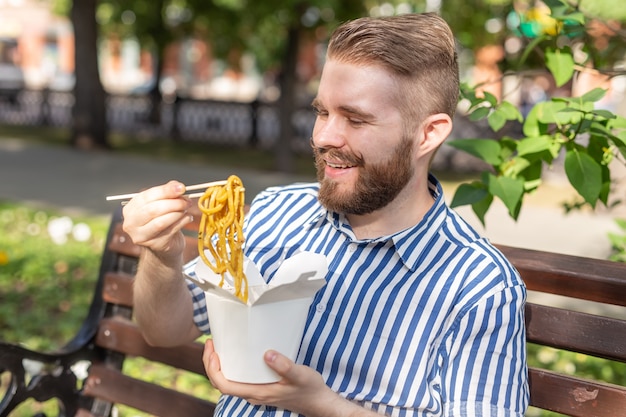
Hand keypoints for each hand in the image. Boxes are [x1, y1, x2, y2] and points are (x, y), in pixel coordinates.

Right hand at [122, 180, 193, 262]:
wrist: (164, 244)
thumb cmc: (161, 221)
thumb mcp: (161, 204)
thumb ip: (167, 193)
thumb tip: (177, 186)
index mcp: (131, 209)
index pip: (147, 196)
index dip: (166, 191)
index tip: (181, 188)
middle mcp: (131, 223)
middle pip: (153, 210)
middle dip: (173, 203)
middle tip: (186, 201)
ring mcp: (141, 236)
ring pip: (161, 222)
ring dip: (178, 213)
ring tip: (186, 210)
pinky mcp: (155, 245)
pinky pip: (171, 230)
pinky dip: (182, 222)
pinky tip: (187, 218)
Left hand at [203, 340, 380, 416]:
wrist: (318, 402)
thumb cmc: (309, 389)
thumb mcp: (300, 375)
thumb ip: (284, 365)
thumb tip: (267, 354)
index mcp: (257, 392)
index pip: (224, 385)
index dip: (213, 369)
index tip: (213, 350)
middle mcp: (253, 394)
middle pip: (222, 383)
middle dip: (211, 363)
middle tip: (212, 343)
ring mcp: (256, 392)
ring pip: (229, 381)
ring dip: (220, 365)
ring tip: (219, 346)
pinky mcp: (261, 388)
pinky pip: (238, 379)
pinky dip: (231, 366)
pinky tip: (237, 354)